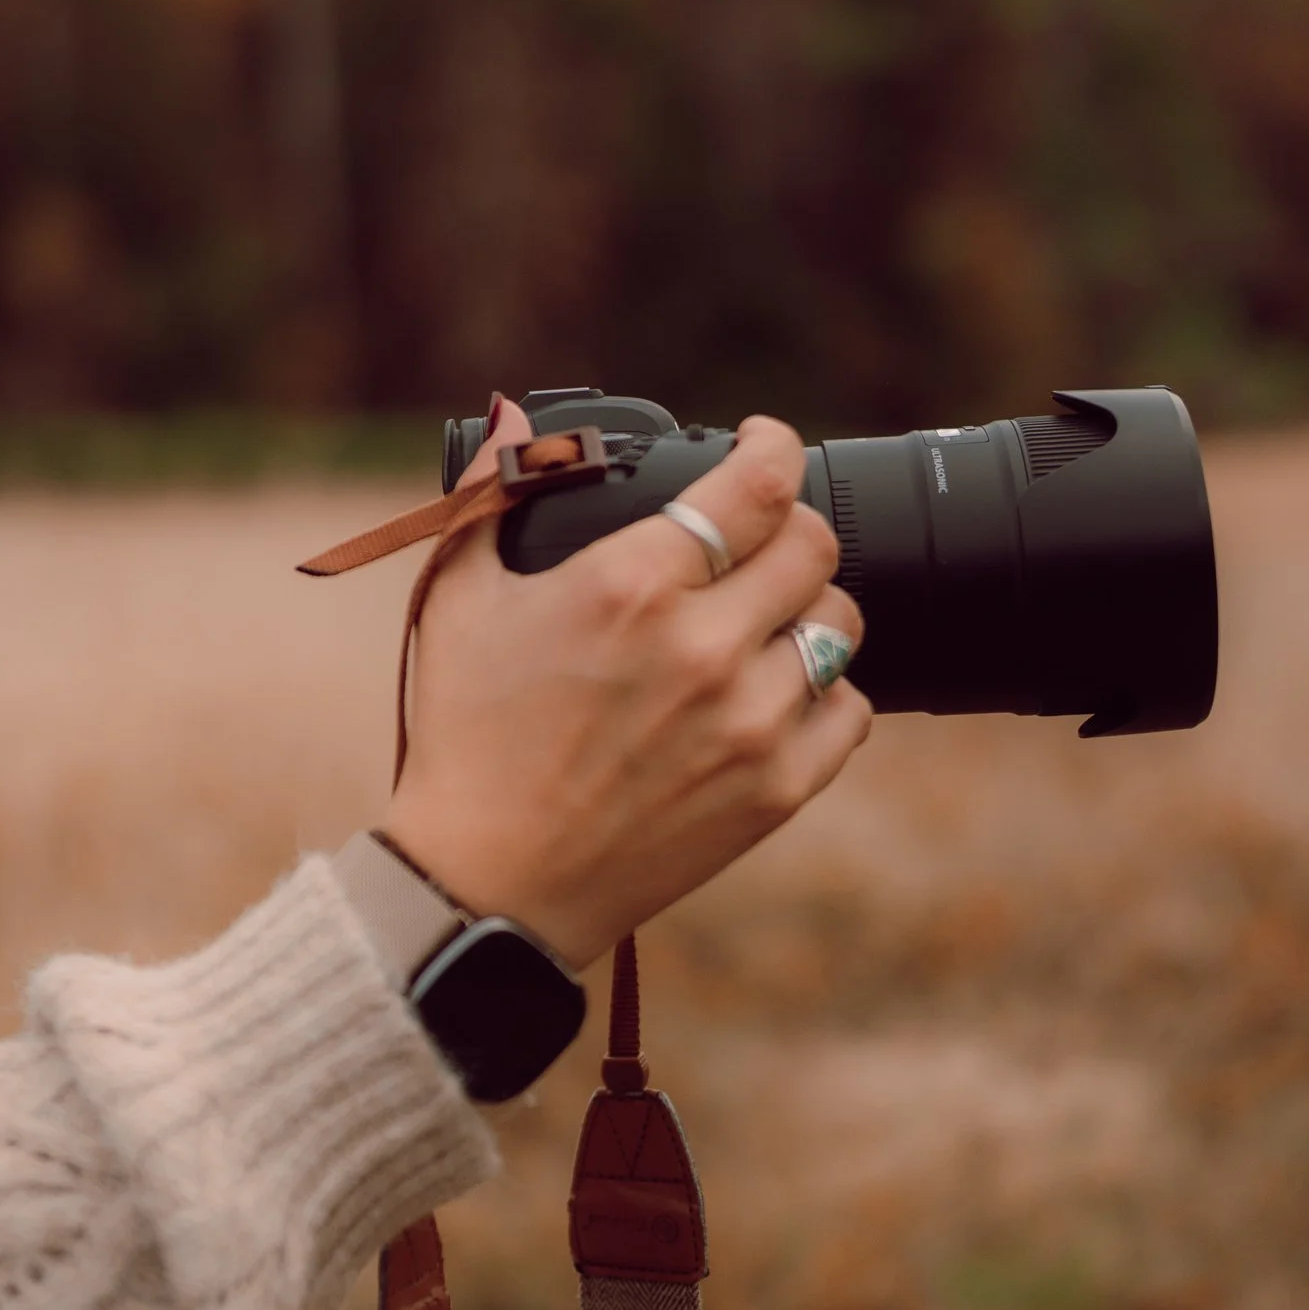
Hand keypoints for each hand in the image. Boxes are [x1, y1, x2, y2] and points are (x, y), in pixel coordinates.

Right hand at [385, 399, 869, 970]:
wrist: (490, 883)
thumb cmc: (467, 737)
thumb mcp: (459, 600)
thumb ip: (489, 497)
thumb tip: (513, 426)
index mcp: (629, 584)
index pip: (756, 484)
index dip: (774, 447)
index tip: (764, 444)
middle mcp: (703, 645)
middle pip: (813, 544)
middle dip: (789, 525)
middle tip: (757, 536)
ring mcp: (749, 721)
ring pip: (839, 623)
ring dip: (806, 608)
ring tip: (763, 620)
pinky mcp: (775, 790)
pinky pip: (850, 710)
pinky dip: (823, 691)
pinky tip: (774, 690)